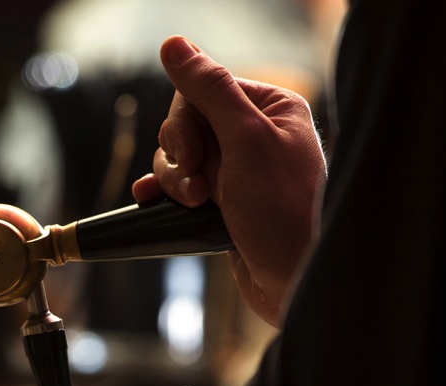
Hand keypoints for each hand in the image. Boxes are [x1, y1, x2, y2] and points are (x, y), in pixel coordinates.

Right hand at [132, 36, 325, 326]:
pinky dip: (165, 192)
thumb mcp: (245, 141)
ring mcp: (235, 169)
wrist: (291, 280)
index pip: (202, 91)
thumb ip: (209, 89)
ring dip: (175, 180)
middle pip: (185, 123)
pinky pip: (178, 184)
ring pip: (177, 156)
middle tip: (200, 187)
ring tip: (196, 205)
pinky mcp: (220, 200)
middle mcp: (253, 134)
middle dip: (181, 156)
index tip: (194, 156)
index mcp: (270, 108)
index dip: (186, 123)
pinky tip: (154, 201)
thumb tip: (174, 45)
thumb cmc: (282, 212)